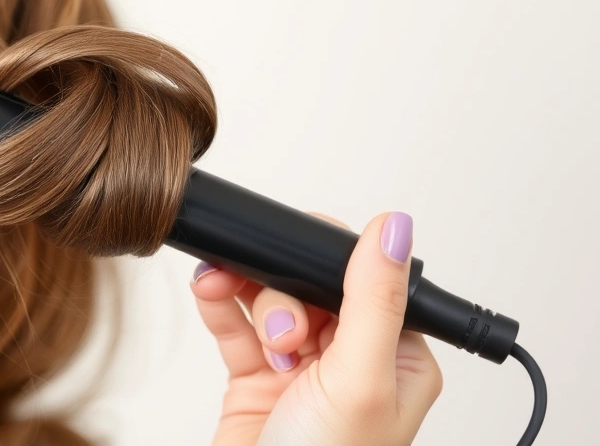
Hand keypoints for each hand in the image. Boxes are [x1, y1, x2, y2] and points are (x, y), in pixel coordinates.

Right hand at [192, 212, 442, 445]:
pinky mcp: (255, 377)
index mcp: (397, 360)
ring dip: (249, 292)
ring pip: (271, 296)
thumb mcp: (357, 381)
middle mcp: (351, 361)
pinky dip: (220, 302)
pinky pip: (235, 321)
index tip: (305, 258)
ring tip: (245, 319)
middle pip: (313, 284)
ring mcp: (300, 369)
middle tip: (283, 332)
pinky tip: (210, 290)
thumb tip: (395, 227)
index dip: (335, 262)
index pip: (371, 280)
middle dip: (285, 291)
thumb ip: (372, 301)